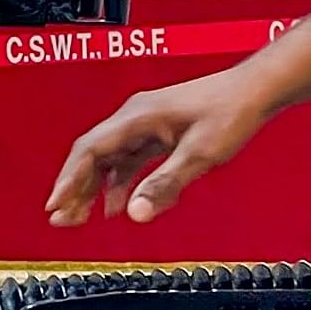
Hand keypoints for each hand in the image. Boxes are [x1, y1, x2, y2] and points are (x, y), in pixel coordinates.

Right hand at [48, 69, 277, 224]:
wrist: (255, 90)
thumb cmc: (230, 112)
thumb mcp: (198, 154)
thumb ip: (165, 184)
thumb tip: (137, 212)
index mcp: (137, 117)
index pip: (89, 150)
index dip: (68, 180)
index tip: (55, 205)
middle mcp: (135, 117)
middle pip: (92, 155)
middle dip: (75, 188)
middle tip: (62, 219)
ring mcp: (146, 123)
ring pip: (109, 159)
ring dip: (95, 188)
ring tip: (82, 217)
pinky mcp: (158, 131)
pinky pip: (129, 159)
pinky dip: (120, 182)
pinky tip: (118, 204)